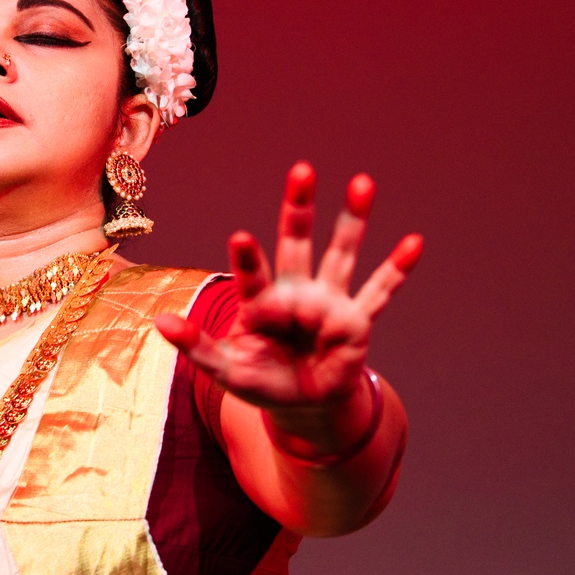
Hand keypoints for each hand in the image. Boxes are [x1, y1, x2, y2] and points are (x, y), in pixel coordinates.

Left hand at [155, 162, 421, 412]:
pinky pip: (379, 293)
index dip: (247, 257)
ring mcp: (328, 303)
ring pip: (341, 254)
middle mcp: (296, 291)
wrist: (302, 404)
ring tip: (363, 182)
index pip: (253, 273)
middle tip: (302, 170)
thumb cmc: (260, 379)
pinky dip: (397, 270)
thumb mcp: (223, 368)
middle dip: (299, 207)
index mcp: (261, 300)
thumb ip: (195, 345)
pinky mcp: (355, 322)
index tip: (240, 236)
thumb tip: (159, 321)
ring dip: (353, 221)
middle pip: (297, 241)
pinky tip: (415, 241)